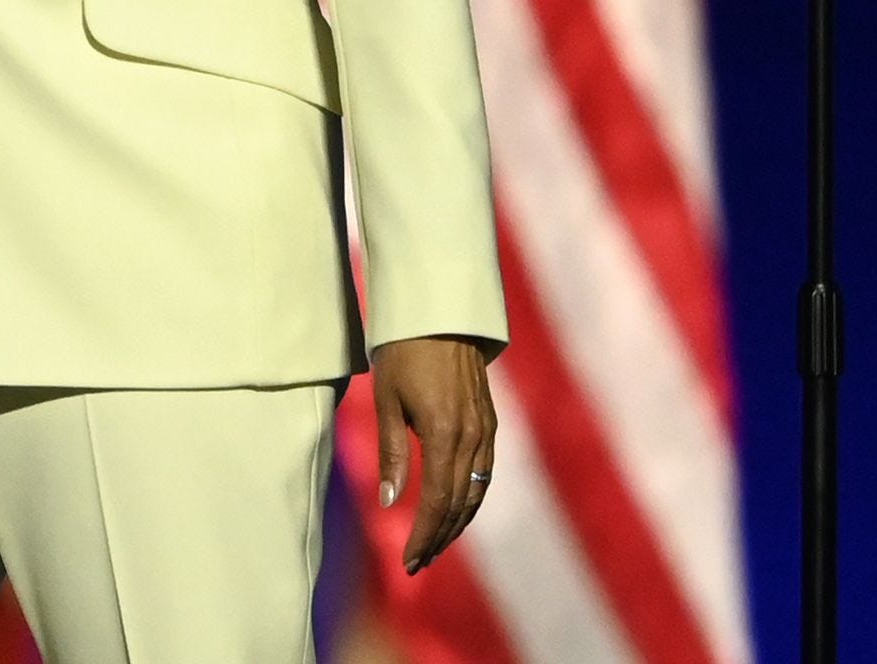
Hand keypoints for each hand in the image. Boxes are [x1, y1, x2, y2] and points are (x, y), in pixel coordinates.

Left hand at [371, 335, 496, 573]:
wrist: (441, 313)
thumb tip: (391, 502)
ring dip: (457, 524)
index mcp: (445, 434)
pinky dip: (470, 499)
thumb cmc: (403, 351)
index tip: (409, 562)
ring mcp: (486, 431)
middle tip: (418, 563)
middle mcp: (473, 437)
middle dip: (439, 537)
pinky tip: (455, 511)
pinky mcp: (490, 423)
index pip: (437, 502)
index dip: (424, 536)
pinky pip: (484, 473)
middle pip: (460, 504)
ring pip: (477, 493)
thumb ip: (391, 453)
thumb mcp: (387, 400)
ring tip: (434, 545)